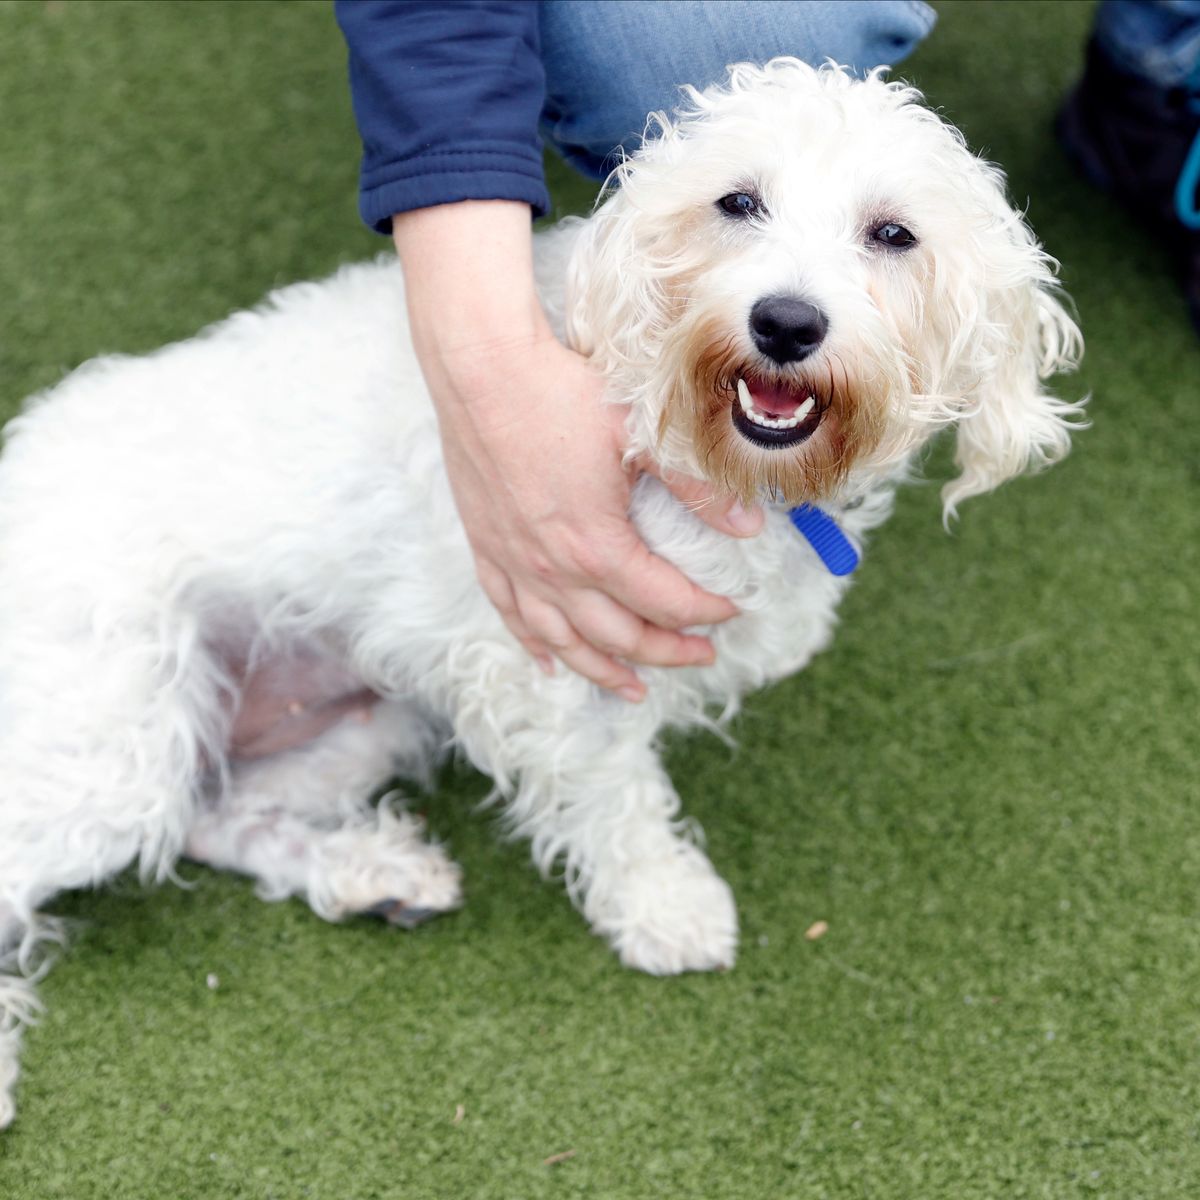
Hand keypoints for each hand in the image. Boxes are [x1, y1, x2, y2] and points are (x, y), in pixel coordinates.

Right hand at [394, 201, 762, 698]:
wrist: (484, 370)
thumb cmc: (564, 396)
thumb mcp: (644, 437)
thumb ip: (699, 488)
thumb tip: (751, 524)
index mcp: (597, 547)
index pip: (664, 601)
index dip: (704, 612)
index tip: (730, 611)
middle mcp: (552, 570)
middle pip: (617, 635)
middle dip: (665, 651)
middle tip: (699, 655)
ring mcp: (514, 563)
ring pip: (562, 640)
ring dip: (601, 669)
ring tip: (633, 688)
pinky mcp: (486, 547)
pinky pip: (509, 613)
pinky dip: (534, 643)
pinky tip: (549, 661)